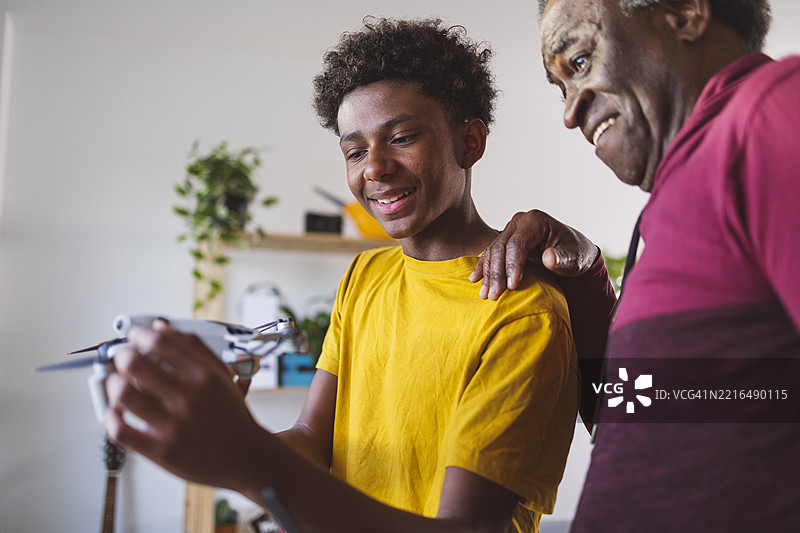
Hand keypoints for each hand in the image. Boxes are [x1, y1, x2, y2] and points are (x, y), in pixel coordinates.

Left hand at [103, 321, 268, 490]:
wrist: (246, 457)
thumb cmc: (231, 416)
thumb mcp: (222, 375)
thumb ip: (194, 348)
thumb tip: (162, 327)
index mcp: (205, 376)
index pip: (162, 342)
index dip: (140, 333)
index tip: (134, 334)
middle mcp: (189, 399)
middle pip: (136, 364)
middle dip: (120, 355)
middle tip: (120, 357)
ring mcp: (174, 426)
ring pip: (123, 395)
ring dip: (111, 383)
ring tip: (114, 381)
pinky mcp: (162, 451)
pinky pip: (121, 431)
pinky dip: (111, 417)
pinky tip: (116, 410)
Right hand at [470, 210, 597, 299]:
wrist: (572, 252)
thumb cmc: (575, 253)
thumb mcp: (574, 257)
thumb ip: (563, 258)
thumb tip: (549, 258)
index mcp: (535, 221)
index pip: (517, 244)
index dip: (512, 265)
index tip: (512, 286)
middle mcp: (519, 222)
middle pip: (501, 248)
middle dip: (497, 274)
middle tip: (494, 295)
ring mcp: (510, 230)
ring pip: (493, 252)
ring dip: (488, 275)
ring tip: (485, 295)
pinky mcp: (505, 241)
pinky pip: (490, 254)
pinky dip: (483, 268)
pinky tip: (475, 280)